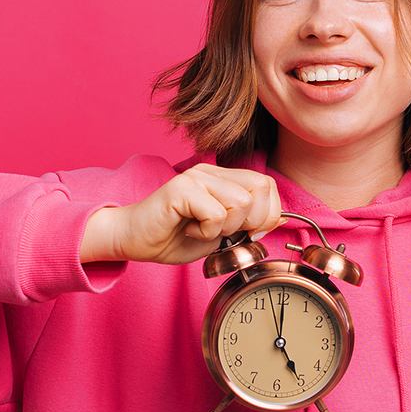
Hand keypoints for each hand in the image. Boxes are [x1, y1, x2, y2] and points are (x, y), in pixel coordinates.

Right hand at [80, 164, 281, 264]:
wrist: (132, 239)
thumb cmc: (174, 237)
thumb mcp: (220, 233)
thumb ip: (247, 223)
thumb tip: (278, 220)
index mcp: (223, 178)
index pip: (267, 184)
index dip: (268, 213)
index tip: (249, 233)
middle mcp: (211, 172)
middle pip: (261, 187)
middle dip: (252, 221)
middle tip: (227, 233)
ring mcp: (196, 177)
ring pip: (240, 202)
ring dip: (226, 227)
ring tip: (203, 230)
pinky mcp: (181, 189)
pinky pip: (215, 213)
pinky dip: (207, 231)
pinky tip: (190, 230)